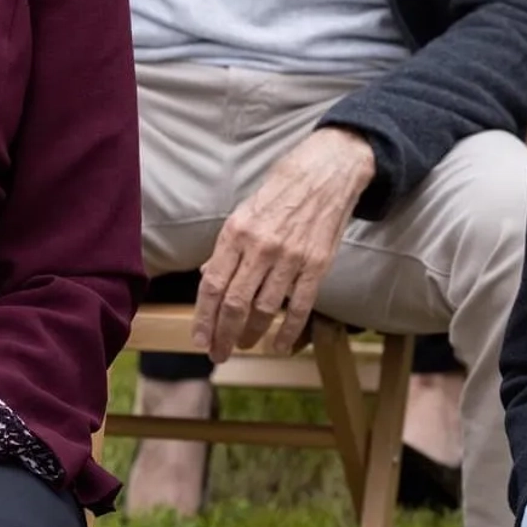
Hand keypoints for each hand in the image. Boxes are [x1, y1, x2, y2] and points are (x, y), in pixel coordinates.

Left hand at [192, 127, 374, 360]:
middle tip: (218, 354)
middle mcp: (260, 247)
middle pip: (235, 303)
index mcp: (236, 232)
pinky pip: (299, 307)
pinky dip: (288, 332)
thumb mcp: (244, 212)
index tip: (199, 339)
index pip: (213, 285)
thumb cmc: (280, 190)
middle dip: (223, 334)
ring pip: (264, 309)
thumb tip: (209, 278)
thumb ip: (227, 248)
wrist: (326, 172)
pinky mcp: (317, 265)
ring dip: (251, 334)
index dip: (204, 317)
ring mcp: (290, 257)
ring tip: (244, 345)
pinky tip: (279, 345)